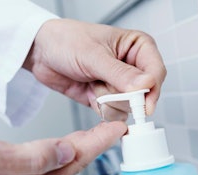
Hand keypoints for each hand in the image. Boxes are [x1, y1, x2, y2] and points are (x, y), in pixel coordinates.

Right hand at [0, 114, 125, 174]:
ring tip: (102, 130)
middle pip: (68, 167)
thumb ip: (32, 157)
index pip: (68, 166)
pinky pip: (47, 159)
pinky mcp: (15, 172)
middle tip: (116, 126)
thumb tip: (69, 152)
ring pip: (60, 163)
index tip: (116, 130)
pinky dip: (64, 146)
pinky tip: (74, 139)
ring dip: (82, 146)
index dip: (94, 146)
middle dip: (93, 146)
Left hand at [23, 19, 165, 119]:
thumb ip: (120, 73)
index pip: (156, 72)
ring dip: (108, 99)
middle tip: (105, 88)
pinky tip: (88, 92)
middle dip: (123, 96)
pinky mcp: (104, 97)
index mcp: (136, 47)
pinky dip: (100, 107)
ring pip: (126, 105)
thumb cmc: (66, 41)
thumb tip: (145, 86)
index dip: (151, 90)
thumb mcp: (93, 55)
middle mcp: (130, 66)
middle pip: (143, 93)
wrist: (41, 52)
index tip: (142, 104)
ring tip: (92, 83)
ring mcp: (117, 83)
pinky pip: (111, 111)